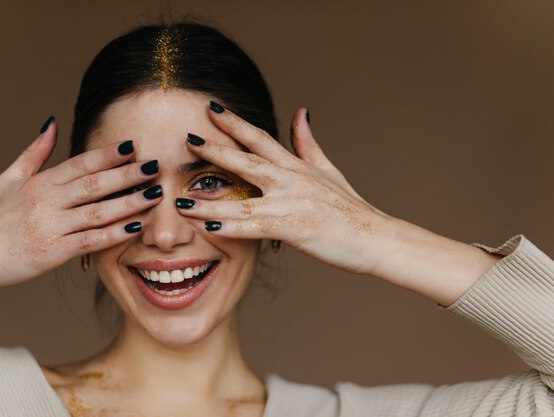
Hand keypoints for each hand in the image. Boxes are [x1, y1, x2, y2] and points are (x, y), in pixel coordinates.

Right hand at [0, 119, 161, 294]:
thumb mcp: (10, 179)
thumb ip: (35, 152)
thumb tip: (53, 123)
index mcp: (39, 182)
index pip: (80, 163)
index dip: (107, 155)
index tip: (133, 146)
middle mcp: (46, 201)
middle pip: (95, 184)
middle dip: (128, 174)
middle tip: (155, 166)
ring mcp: (51, 227)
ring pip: (98, 211)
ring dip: (129, 202)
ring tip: (155, 194)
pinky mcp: (53, 252)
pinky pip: (91, 240)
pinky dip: (114, 233)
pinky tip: (136, 226)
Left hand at [178, 105, 392, 274]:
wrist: (375, 237)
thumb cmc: (350, 208)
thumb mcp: (327, 169)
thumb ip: (307, 142)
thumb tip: (300, 111)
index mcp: (297, 166)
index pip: (261, 138)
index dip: (235, 123)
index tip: (211, 109)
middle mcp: (292, 180)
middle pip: (248, 161)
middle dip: (216, 150)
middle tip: (188, 139)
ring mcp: (293, 203)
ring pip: (244, 200)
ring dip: (210, 201)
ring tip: (180, 200)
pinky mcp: (295, 228)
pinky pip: (256, 228)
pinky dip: (232, 228)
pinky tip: (208, 226)